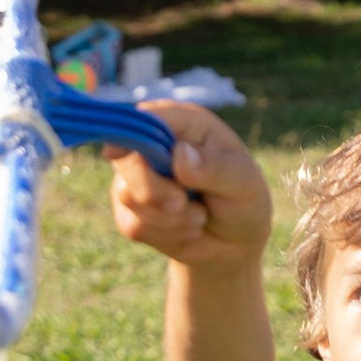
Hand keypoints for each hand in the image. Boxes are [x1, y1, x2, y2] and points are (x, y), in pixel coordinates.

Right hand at [106, 103, 270, 270]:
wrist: (235, 243)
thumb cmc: (243, 201)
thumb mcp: (244, 183)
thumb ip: (215, 168)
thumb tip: (180, 154)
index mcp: (186, 124)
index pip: (148, 117)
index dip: (128, 132)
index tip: (115, 153)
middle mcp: (156, 145)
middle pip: (128, 159)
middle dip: (153, 189)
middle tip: (182, 203)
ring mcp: (139, 177)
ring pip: (130, 197)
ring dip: (169, 218)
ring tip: (199, 216)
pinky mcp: (131, 210)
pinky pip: (133, 225)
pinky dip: (165, 234)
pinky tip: (186, 228)